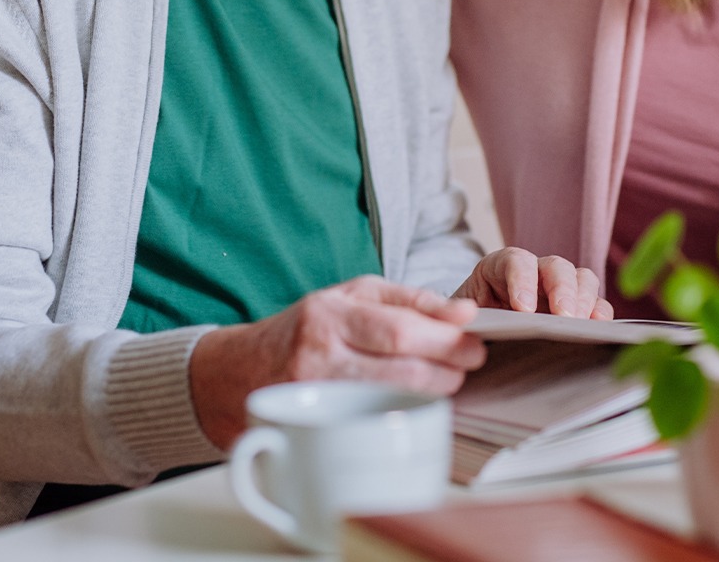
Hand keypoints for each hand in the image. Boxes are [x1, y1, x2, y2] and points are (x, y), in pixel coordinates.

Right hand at [188, 276, 483, 448]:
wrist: (244, 371)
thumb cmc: (309, 328)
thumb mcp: (352, 295)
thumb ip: (407, 299)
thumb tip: (462, 313)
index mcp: (330, 312)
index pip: (399, 325)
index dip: (444, 334)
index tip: (474, 334)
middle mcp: (320, 350)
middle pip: (401, 361)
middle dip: (448, 361)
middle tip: (471, 358)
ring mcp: (318, 391)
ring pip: (394, 393)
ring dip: (435, 387)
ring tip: (451, 377)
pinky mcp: (319, 421)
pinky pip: (377, 415)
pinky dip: (409, 406)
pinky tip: (422, 398)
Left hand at [452, 247, 614, 319]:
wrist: (475, 332)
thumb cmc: (467, 322)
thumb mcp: (458, 316)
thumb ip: (462, 316)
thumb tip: (465, 325)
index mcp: (500, 267)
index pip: (515, 261)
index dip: (522, 280)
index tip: (523, 309)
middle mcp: (535, 272)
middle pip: (555, 267)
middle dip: (561, 290)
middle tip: (562, 317)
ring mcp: (558, 288)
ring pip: (581, 279)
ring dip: (584, 300)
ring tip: (581, 325)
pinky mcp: (576, 308)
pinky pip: (596, 305)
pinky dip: (600, 315)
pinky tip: (598, 330)